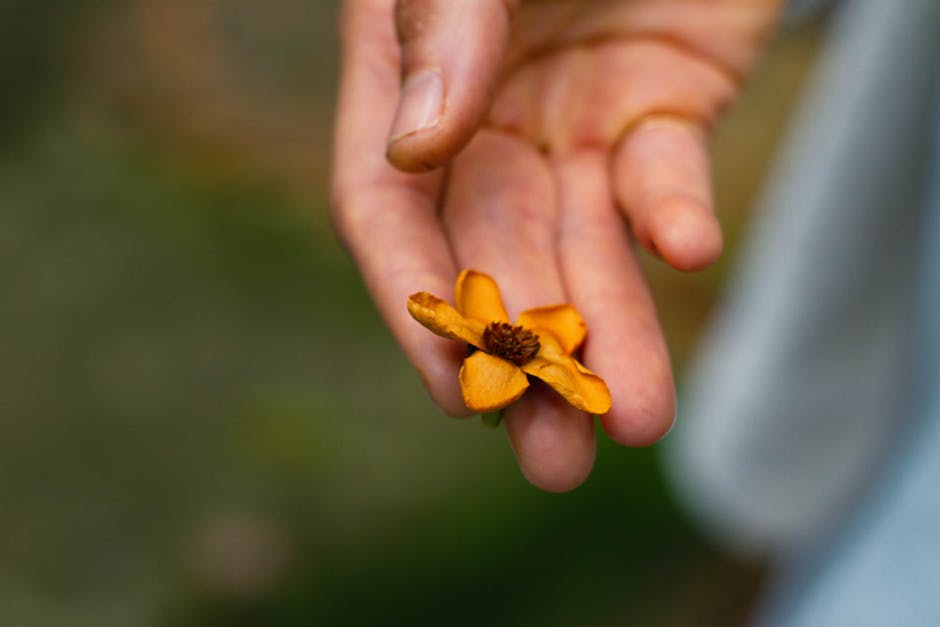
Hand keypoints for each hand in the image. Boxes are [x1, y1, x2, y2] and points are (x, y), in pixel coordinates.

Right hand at [331, 0, 782, 490]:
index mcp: (408, 82)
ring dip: (609, 331)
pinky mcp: (662, 105)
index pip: (386, 213)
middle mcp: (485, 119)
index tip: (459, 392)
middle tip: (556, 459)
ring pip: (585, 245)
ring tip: (630, 420)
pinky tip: (687, 253)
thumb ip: (438, 31)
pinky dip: (674, 211)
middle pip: (496, 256)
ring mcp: (574, 118)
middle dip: (528, 356)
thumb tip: (414, 150)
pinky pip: (664, 174)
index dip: (417, 303)